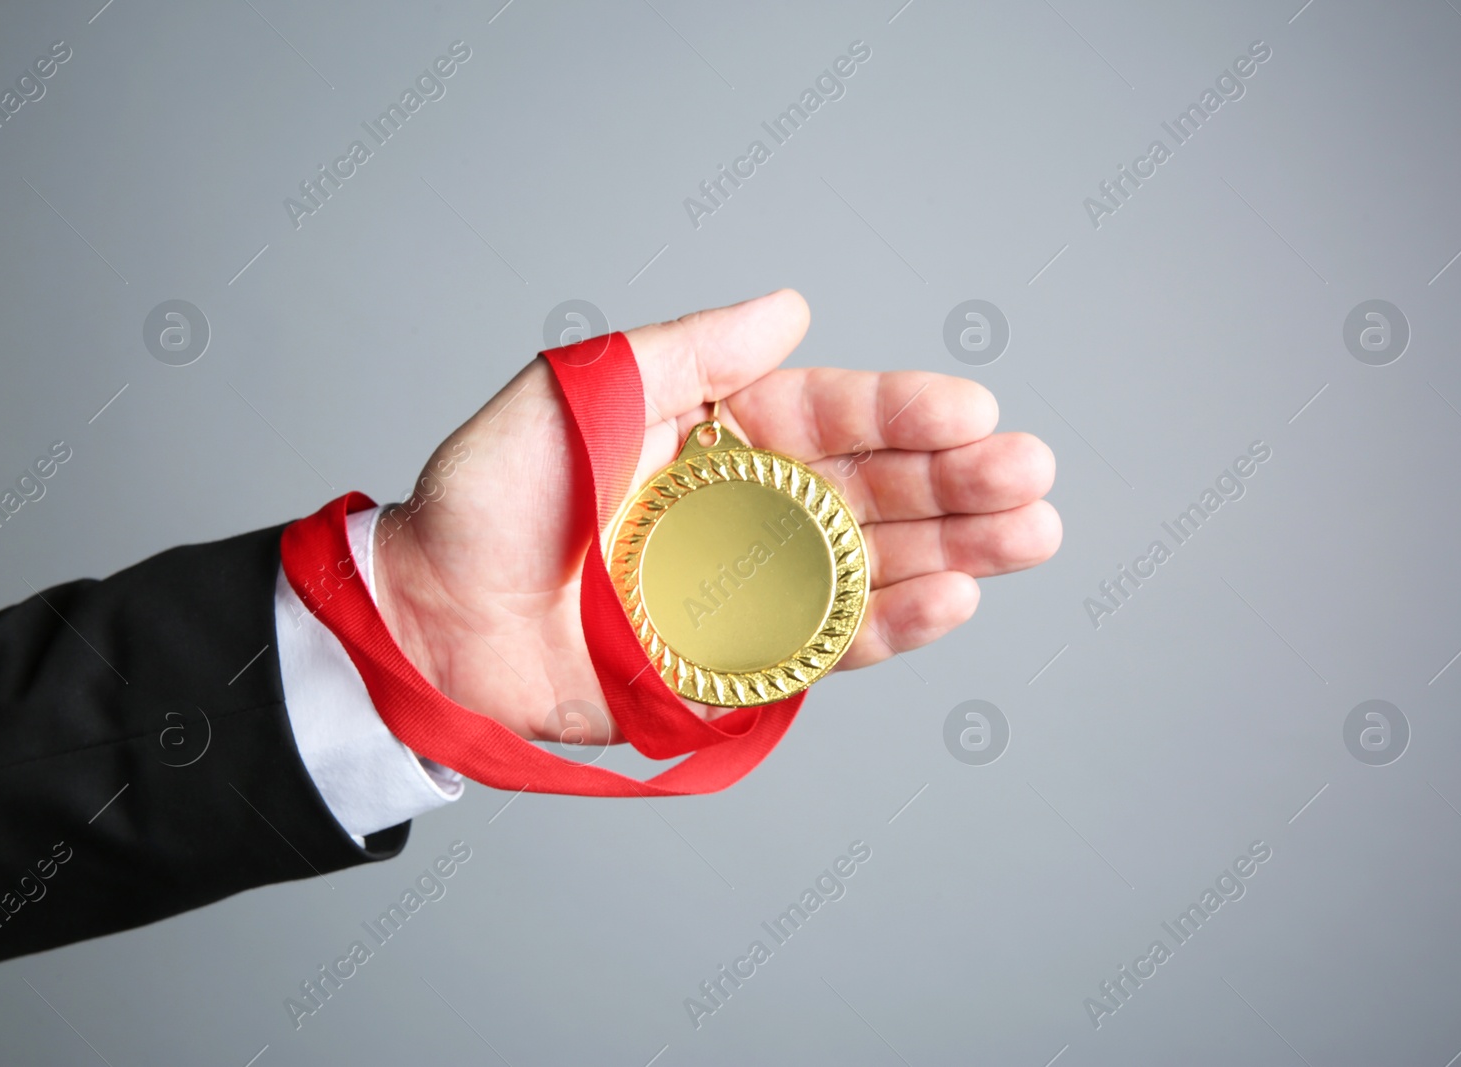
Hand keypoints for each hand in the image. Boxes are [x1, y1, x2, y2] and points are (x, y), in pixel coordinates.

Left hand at [373, 290, 1059, 742]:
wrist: (429, 621)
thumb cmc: (488, 499)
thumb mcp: (579, 395)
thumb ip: (687, 353)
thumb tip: (792, 307)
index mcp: (717, 432)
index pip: (829, 415)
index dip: (902, 413)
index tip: (972, 409)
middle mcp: (747, 508)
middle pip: (873, 492)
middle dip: (956, 482)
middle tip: (1031, 476)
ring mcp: (750, 590)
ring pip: (873, 567)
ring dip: (956, 552)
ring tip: (1031, 535)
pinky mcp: (739, 664)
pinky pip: (829, 646)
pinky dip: (892, 627)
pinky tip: (954, 600)